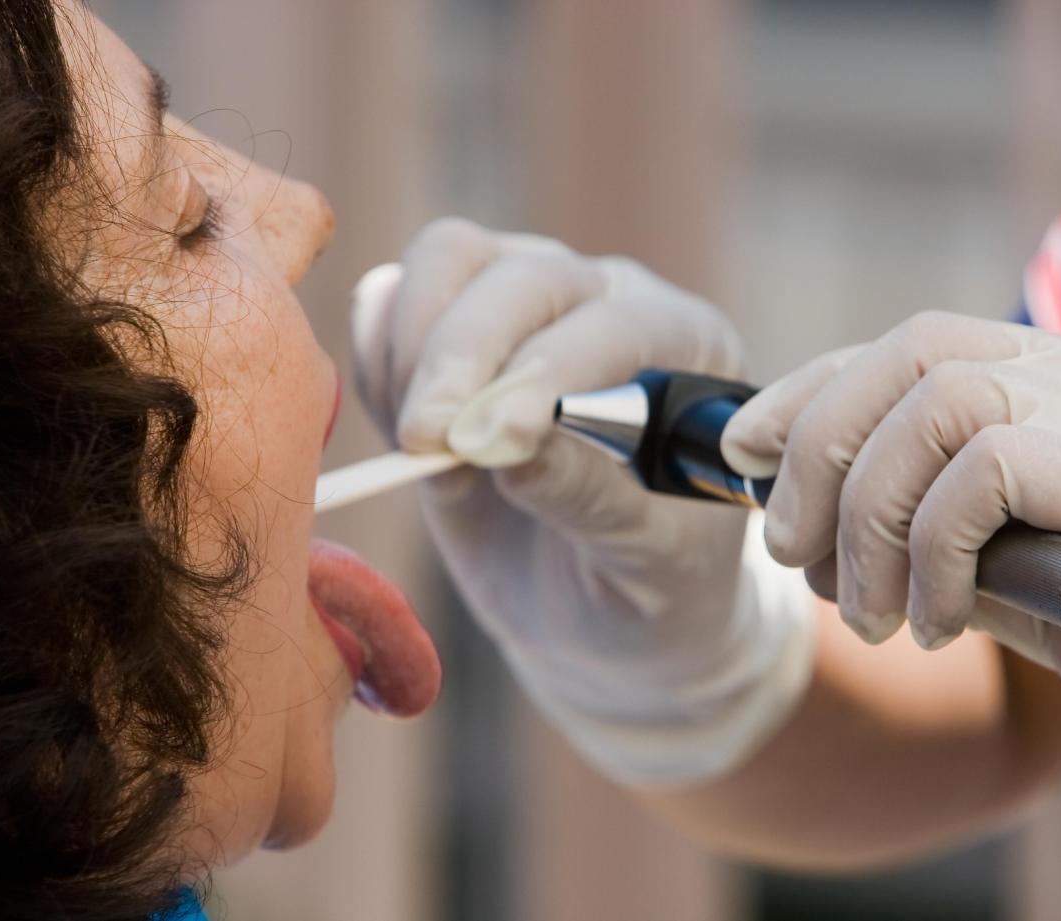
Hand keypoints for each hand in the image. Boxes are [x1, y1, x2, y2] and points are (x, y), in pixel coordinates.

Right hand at [351, 219, 813, 785]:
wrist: (595, 611)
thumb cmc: (645, 586)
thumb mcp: (644, 563)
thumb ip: (591, 498)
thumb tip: (508, 446)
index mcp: (684, 345)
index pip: (617, 324)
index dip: (551, 371)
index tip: (493, 441)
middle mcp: (603, 300)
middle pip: (523, 275)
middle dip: (464, 354)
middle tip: (427, 443)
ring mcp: (522, 300)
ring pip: (449, 260)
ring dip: (412, 348)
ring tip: (420, 447)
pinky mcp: (444, 323)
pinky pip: (390, 302)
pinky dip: (376, 359)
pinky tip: (403, 439)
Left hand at [722, 311, 1060, 829]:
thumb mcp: (1045, 602)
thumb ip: (960, 555)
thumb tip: (842, 547)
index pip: (921, 346)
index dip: (816, 390)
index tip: (746, 451)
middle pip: (914, 348)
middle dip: (817, 442)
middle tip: (788, 548)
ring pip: (938, 397)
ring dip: (867, 510)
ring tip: (872, 612)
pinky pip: (989, 463)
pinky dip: (933, 544)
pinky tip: (947, 623)